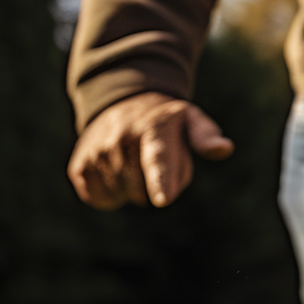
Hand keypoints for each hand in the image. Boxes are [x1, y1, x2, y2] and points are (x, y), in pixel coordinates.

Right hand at [67, 91, 234, 209]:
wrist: (120, 103)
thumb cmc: (166, 123)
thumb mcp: (191, 121)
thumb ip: (206, 137)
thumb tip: (224, 149)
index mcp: (154, 129)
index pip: (158, 160)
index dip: (161, 181)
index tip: (163, 199)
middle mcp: (121, 139)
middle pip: (142, 190)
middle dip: (154, 186)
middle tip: (153, 159)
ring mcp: (97, 153)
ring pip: (121, 196)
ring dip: (132, 188)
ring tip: (134, 161)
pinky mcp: (79, 168)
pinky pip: (100, 198)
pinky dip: (111, 193)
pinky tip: (115, 170)